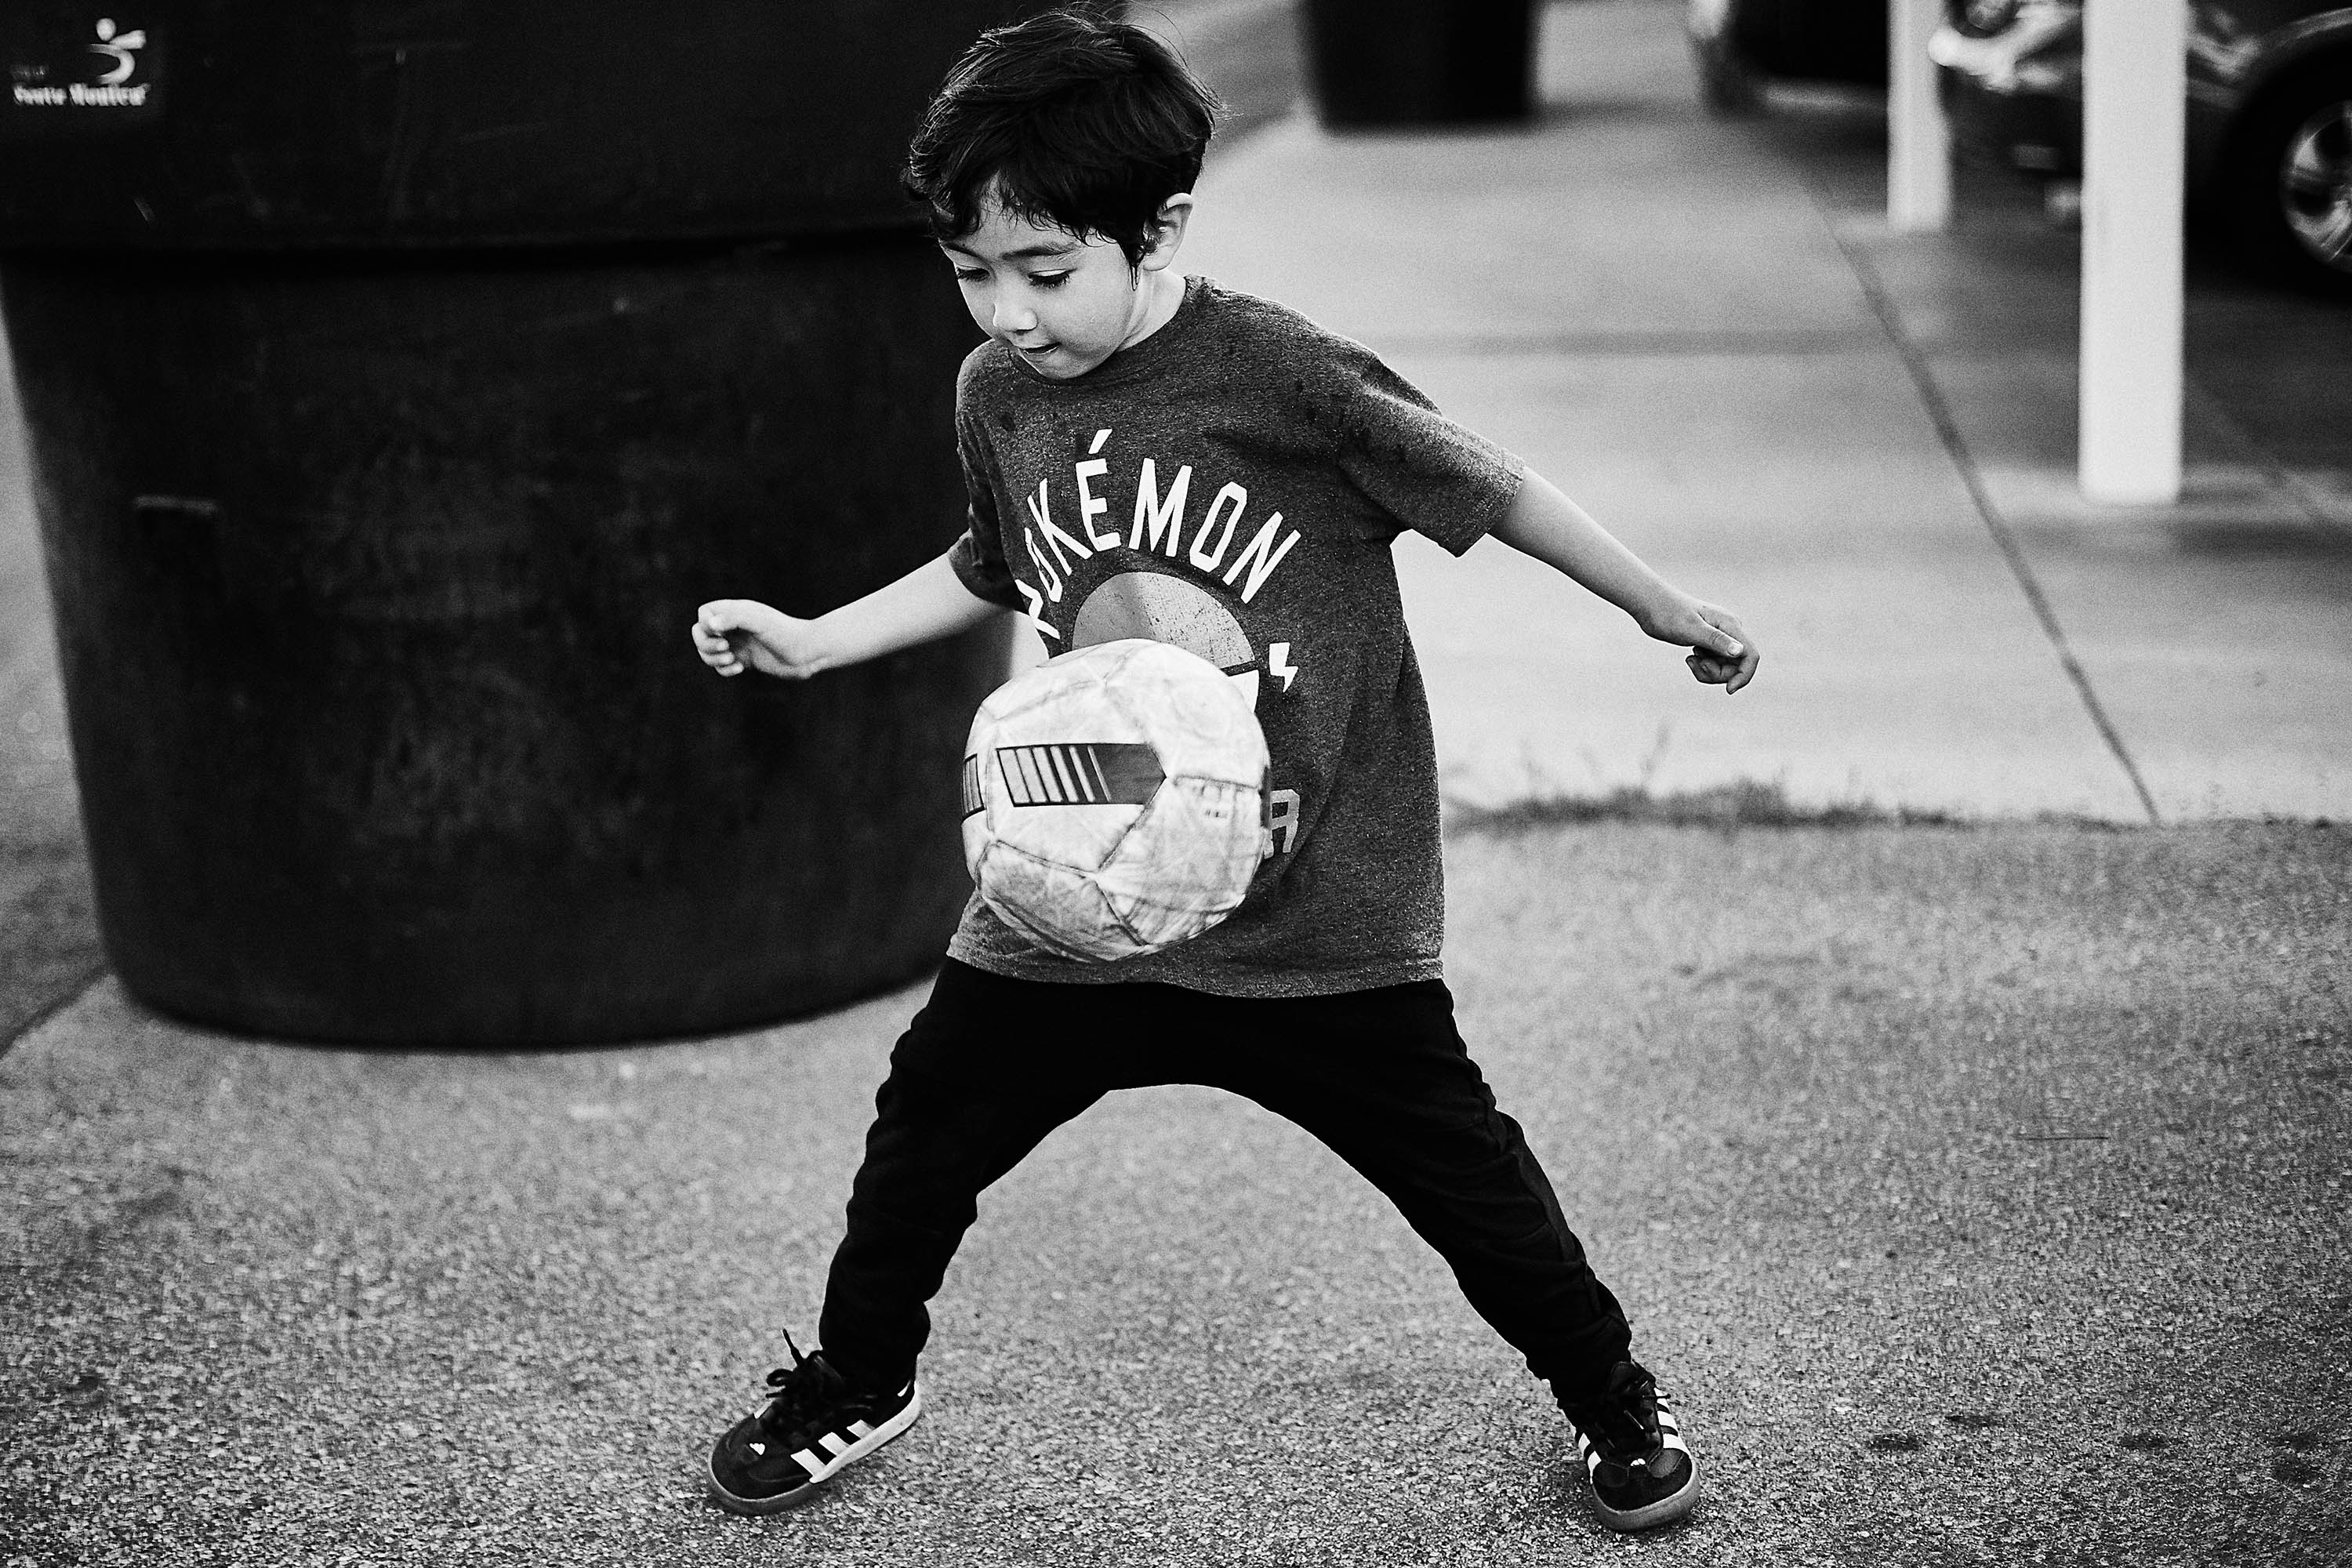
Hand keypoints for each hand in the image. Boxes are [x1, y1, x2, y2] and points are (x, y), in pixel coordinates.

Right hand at [692, 598, 824, 679]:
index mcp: (737, 612)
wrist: (808, 652)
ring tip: (732, 659)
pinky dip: (725, 669)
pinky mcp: (746, 660)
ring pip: (709, 652)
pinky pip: (723, 666)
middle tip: (725, 649)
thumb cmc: (786, 633)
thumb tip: (709, 624)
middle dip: (705, 645)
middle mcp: (735, 627)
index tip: (722, 633)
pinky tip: (740, 668)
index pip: (705, 613)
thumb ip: (734, 618)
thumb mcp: (759, 621)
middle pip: (701, 634)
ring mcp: (740, 644)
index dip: (705, 625)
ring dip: (713, 659)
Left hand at [1643, 596, 1758, 694]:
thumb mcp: (1691, 629)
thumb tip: (1739, 651)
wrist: (1651, 605)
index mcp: (1730, 625)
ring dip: (1708, 671)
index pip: (1750, 655)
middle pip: (1737, 665)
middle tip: (1697, 664)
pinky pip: (1714, 663)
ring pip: (1725, 667)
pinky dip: (1702, 667)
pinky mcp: (1710, 642)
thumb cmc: (1668, 613)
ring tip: (1690, 660)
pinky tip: (1689, 658)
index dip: (1744, 676)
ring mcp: (1720, 637)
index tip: (1728, 690)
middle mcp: (1729, 631)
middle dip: (1718, 674)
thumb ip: (1716, 640)